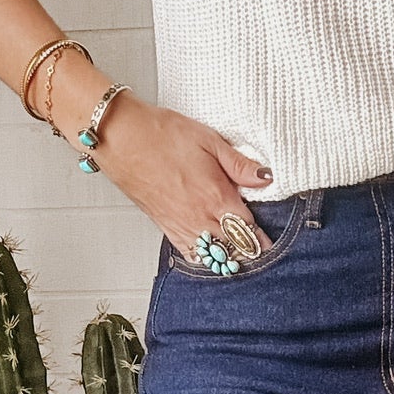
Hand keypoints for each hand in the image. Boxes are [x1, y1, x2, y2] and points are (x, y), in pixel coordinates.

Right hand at [53, 88, 272, 261]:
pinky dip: (203, 258)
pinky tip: (210, 256)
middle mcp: (200, 217)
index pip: (248, 229)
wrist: (122, 139)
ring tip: (240, 258)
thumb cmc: (161, 135)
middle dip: (248, 251)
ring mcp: (181, 225)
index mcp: (216, 197)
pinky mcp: (165, 226)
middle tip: (260, 253)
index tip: (271, 244)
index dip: (262, 239)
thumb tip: (266, 177)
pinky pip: (189, 252)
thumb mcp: (209, 140)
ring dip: (228, 258)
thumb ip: (239, 164)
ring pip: (212, 255)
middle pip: (232, 247)